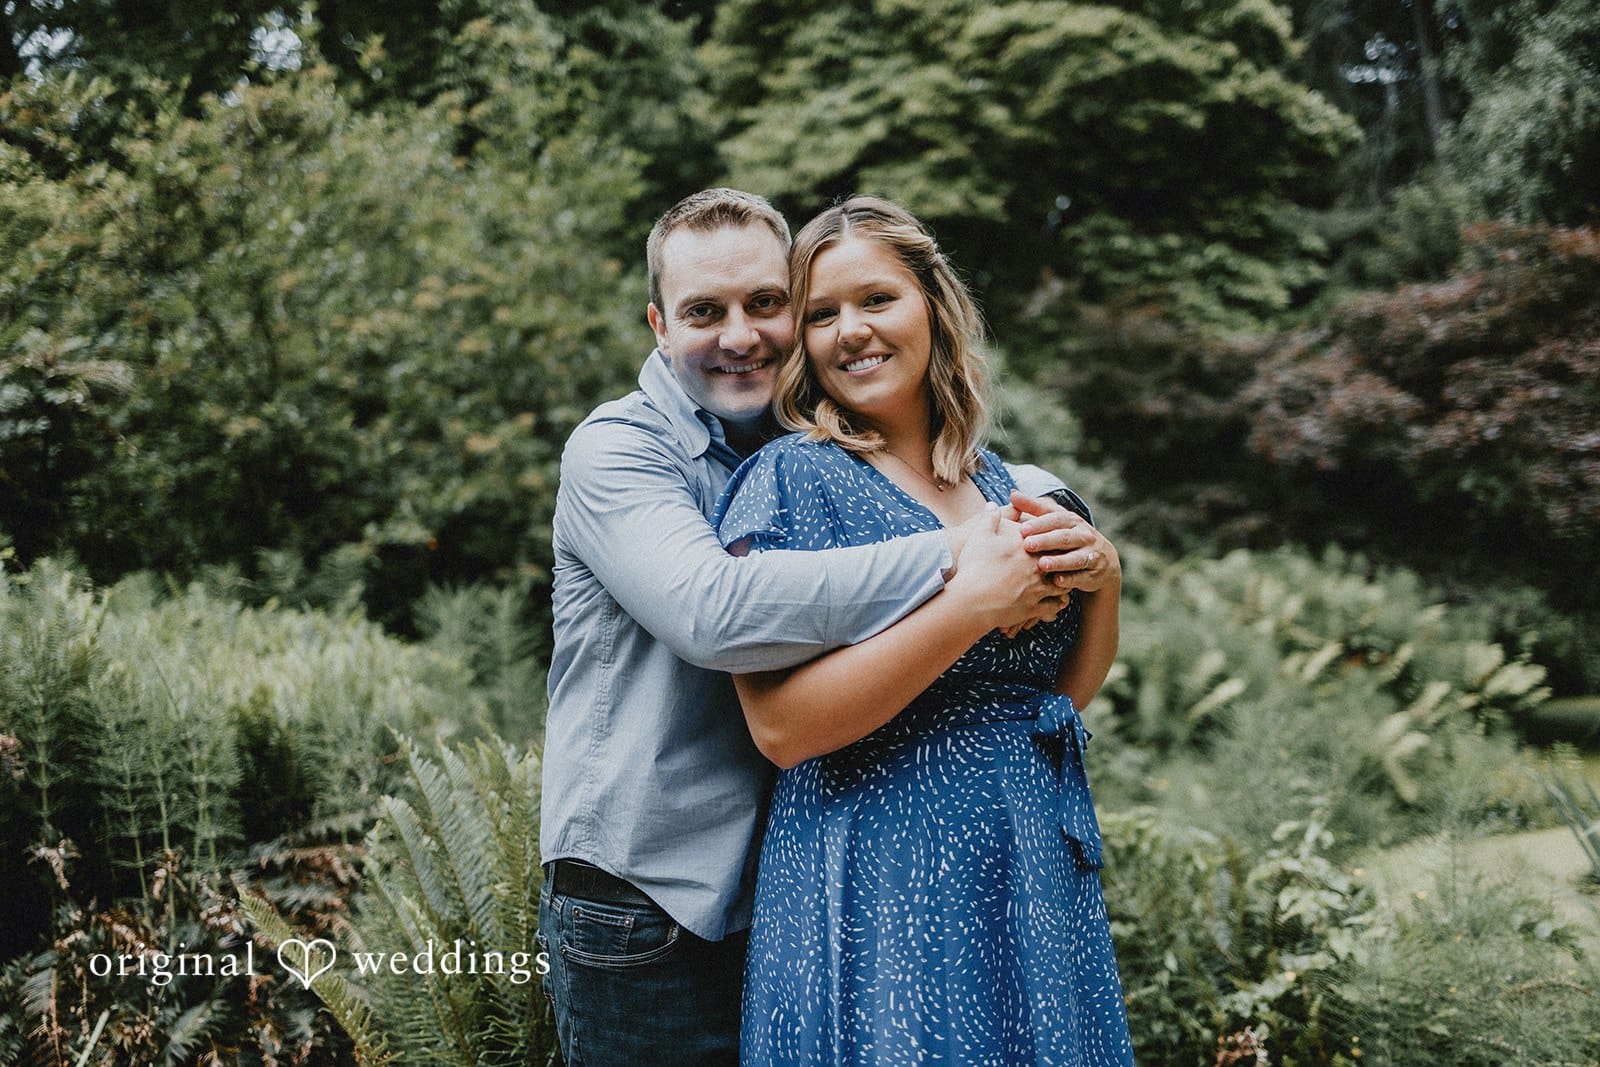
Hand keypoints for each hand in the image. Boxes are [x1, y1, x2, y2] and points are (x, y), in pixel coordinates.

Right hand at [944, 506, 1069, 631]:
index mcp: (1027, 545)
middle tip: (1062, 560)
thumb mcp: (980, 536)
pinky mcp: (1035, 608)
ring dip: (1063, 582)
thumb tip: (992, 505)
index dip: (1050, 538)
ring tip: (1062, 581)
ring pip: (1062, 583)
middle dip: (1061, 560)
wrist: (972, 600)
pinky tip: (1057, 602)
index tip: (1050, 540)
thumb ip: (989, 518)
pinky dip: (1058, 604)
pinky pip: (1055, 606)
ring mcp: (1039, 588)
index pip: (1047, 538)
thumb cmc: (975, 566)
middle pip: (1058, 560)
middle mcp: (1038, 565)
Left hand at [1008, 490, 1121, 593]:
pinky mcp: (1094, 574)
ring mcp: (1091, 555)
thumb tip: (1012, 494)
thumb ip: (1034, 508)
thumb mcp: (1056, 520)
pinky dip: (1070, 580)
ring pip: (1075, 558)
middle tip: (1028, 545)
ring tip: (1042, 564)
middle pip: (1065, 537)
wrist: (1103, 561)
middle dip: (1046, 541)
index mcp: (1072, 521)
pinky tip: (1056, 581)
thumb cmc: (1069, 536)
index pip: (1056, 519)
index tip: (1022, 530)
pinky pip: (1082, 577)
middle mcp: (1084, 536)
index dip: (1040, 524)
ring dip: (1059, 561)